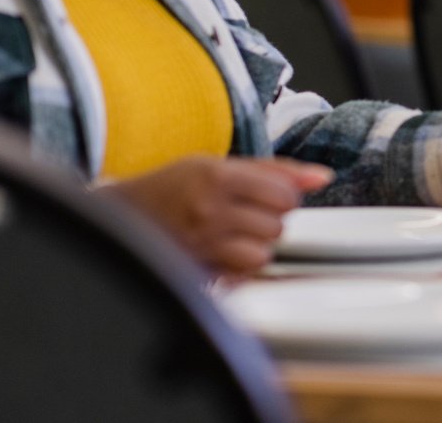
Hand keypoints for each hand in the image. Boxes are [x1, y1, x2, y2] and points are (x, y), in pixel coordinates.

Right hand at [103, 156, 331, 275]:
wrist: (117, 216)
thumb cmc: (173, 186)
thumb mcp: (219, 164)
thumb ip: (276, 170)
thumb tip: (323, 177)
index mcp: (216, 177)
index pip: (284, 195)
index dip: (282, 197)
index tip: (266, 196)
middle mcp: (208, 212)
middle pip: (277, 226)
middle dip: (269, 221)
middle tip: (244, 215)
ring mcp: (200, 246)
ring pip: (262, 255)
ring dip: (256, 247)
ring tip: (233, 235)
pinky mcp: (193, 272)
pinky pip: (240, 276)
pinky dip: (239, 267)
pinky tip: (223, 254)